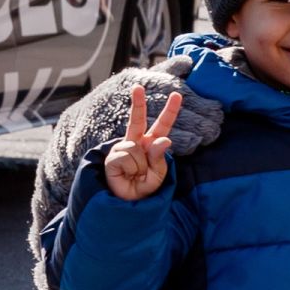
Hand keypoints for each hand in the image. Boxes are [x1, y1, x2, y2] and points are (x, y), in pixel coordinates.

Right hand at [102, 84, 181, 200]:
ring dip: (140, 166)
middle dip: (138, 103)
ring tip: (135, 175)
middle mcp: (136, 143)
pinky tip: (125, 174)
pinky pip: (126, 157)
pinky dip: (130, 168)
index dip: (170, 111)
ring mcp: (123, 148)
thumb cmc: (144, 187)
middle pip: (137, 120)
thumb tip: (163, 139)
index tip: (177, 95)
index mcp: (151, 144)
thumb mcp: (158, 175)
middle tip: (137, 87)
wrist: (127, 202)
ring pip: (136, 149)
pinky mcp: (112, 157)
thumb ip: (160, 158)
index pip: (162, 126)